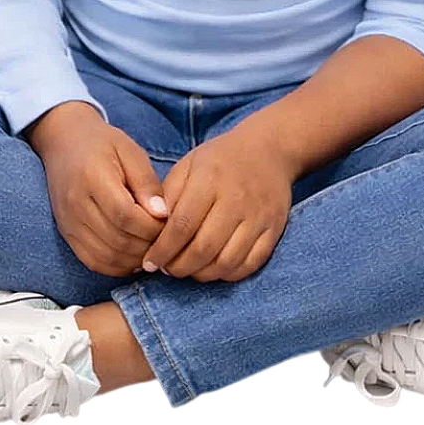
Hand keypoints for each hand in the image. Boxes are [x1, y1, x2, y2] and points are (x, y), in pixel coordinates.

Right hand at [38, 116, 170, 277]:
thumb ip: (147, 182)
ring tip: (152, 248)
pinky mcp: (66, 234)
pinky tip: (133, 256)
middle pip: (117, 240)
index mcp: (92, 177)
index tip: (168, 222)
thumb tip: (163, 214)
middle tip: (165, 238)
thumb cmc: (102, 143)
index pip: (125, 215)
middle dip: (147, 245)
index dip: (151, 226)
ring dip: (134, 259)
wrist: (64, 142)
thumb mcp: (130, 151)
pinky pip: (93, 261)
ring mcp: (68, 222)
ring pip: (106, 257)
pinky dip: (116, 265)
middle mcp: (76, 204)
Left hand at [140, 126, 295, 282]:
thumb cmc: (220, 159)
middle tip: (167, 269)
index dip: (162, 249)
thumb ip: (169, 195)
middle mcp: (236, 199)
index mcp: (210, 179)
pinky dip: (228, 274)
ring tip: (188, 269)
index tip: (149, 262)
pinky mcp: (274, 230)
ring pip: (227, 262)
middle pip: (204, 248)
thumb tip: (152, 230)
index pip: (182, 225)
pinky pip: (250, 265)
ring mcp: (258, 217)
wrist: (268, 150)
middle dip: (179, 267)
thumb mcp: (189, 165)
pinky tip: (214, 268)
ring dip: (202, 274)